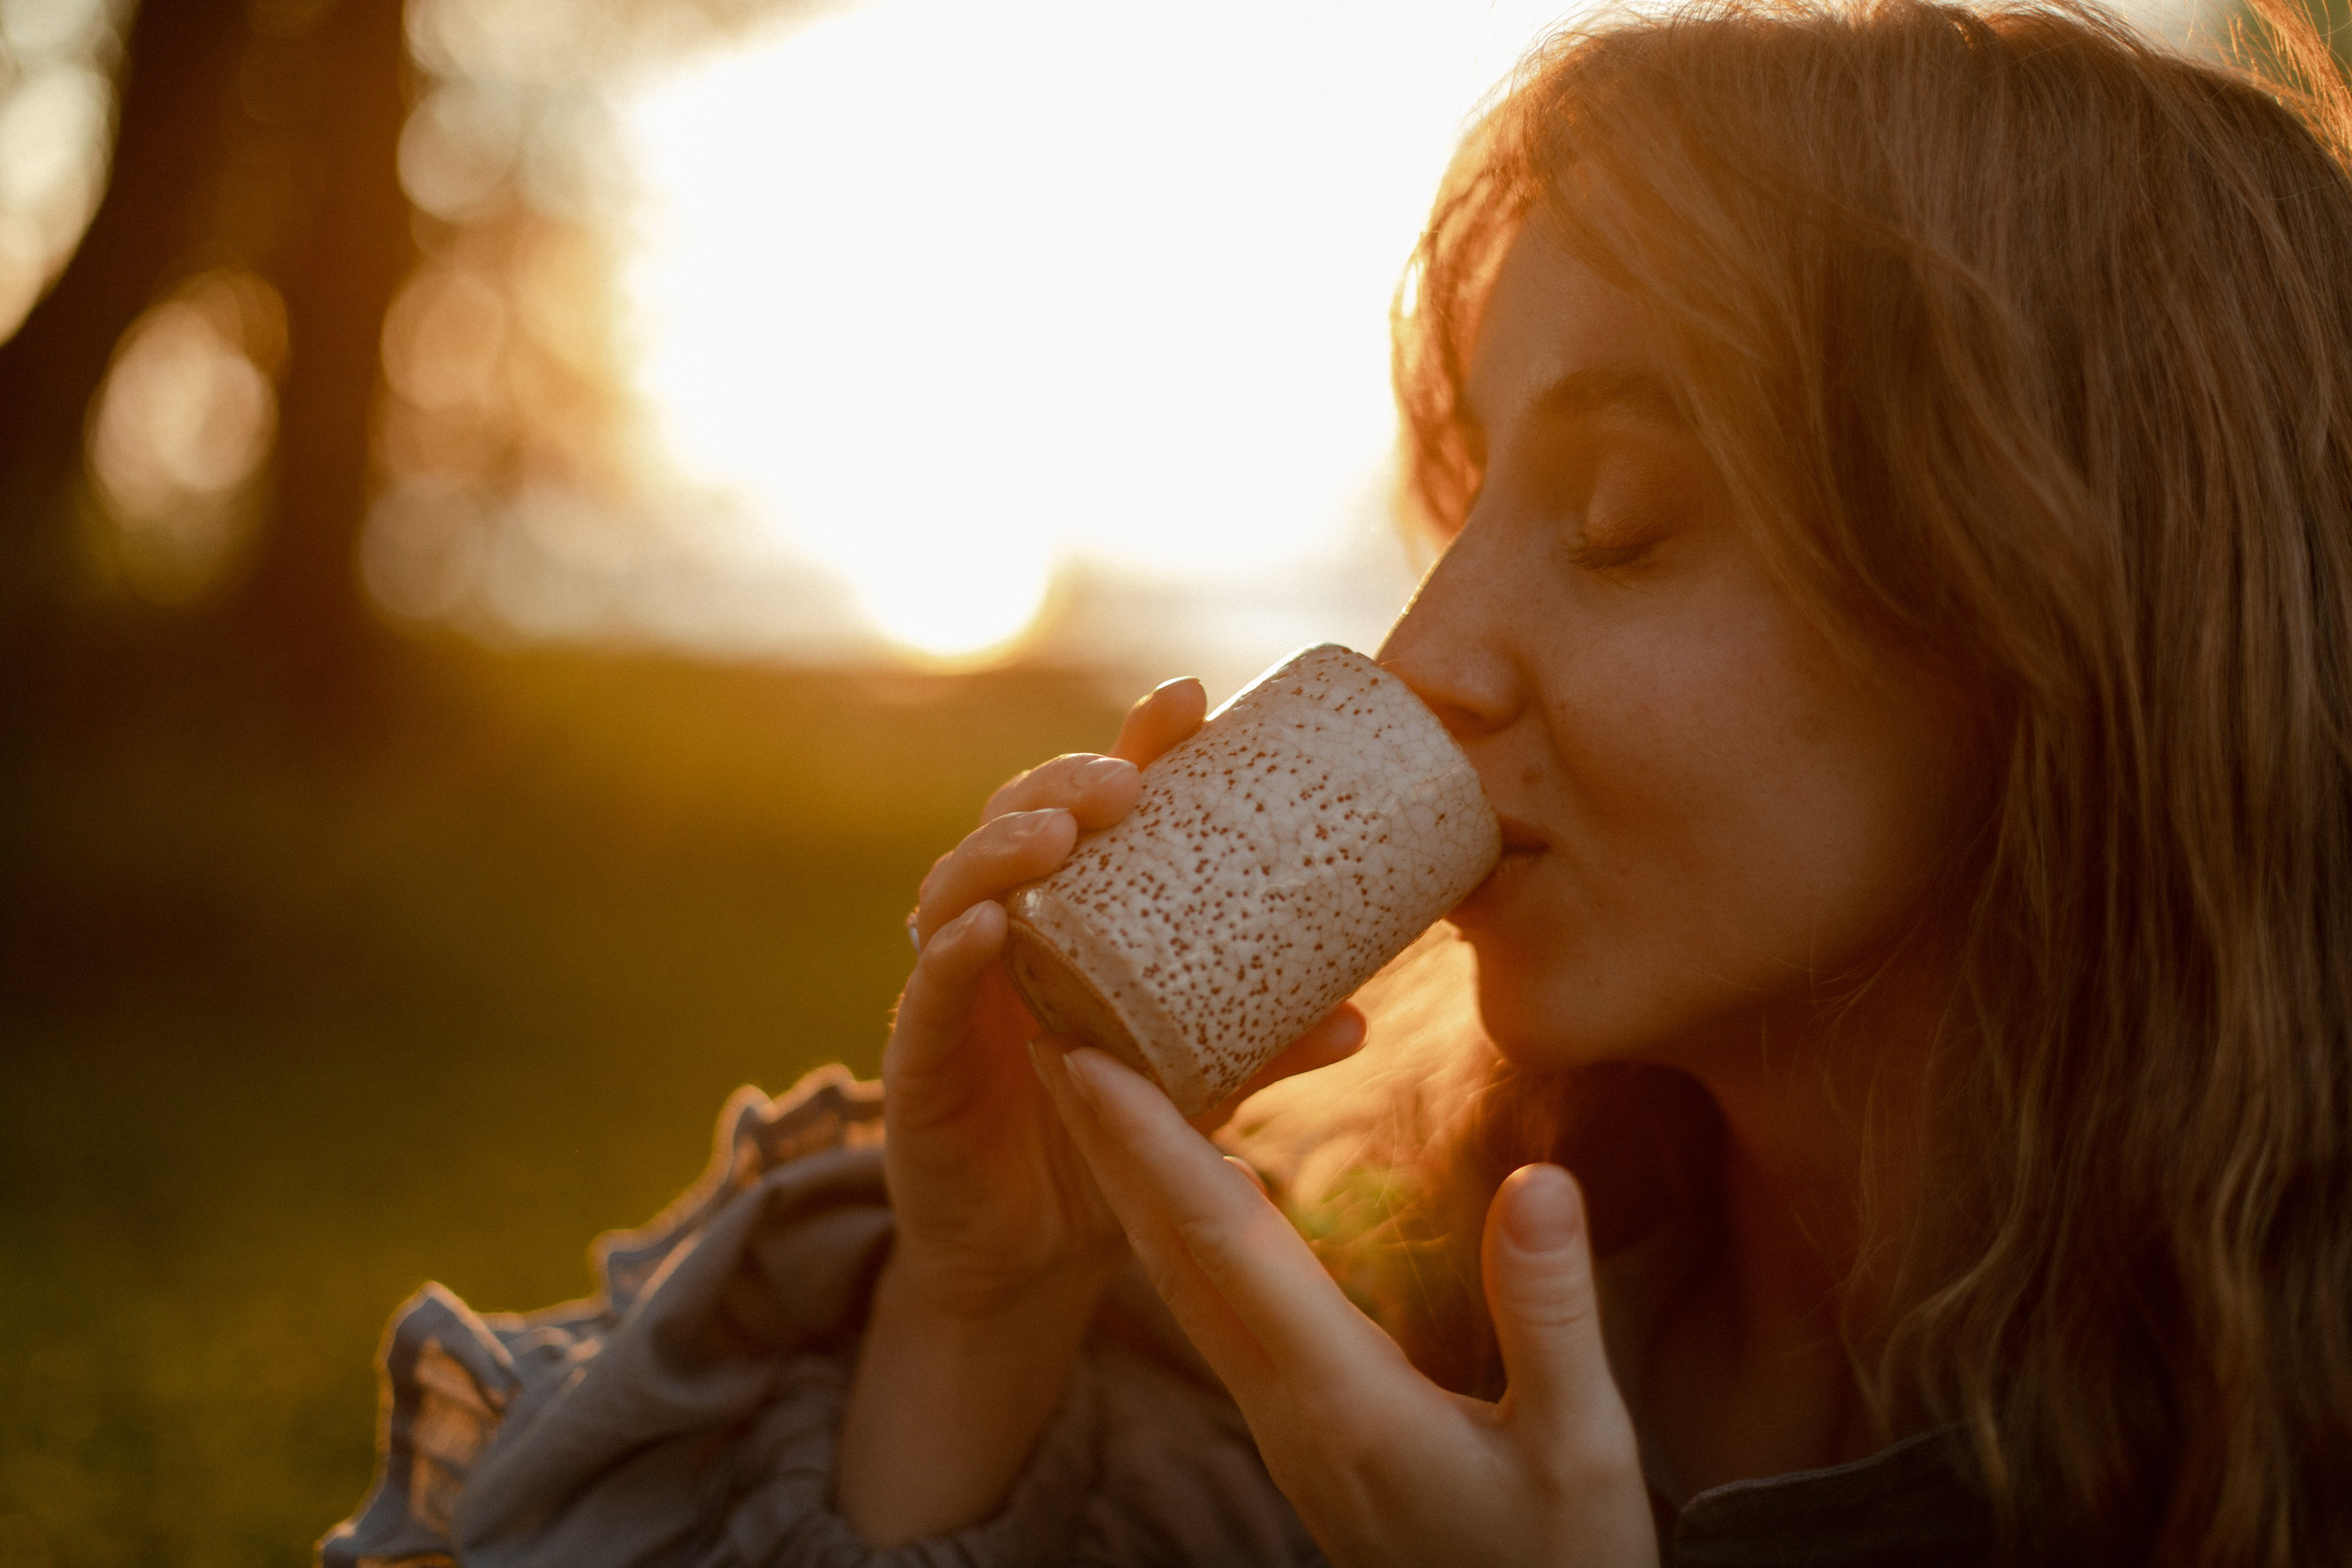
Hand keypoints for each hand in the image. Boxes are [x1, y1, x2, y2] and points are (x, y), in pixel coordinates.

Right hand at [839, 678, 1367, 1545]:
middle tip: (1125, 780)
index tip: (1193, 699)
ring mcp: (953, 989)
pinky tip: (984, 928)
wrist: (1033, 1256)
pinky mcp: (915, 1060)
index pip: (1096, 805)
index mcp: (1072, 915)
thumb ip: (1264, 1047)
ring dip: (1001, 848)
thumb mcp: (1198, 1085)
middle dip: (1065, 783)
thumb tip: (1361, 1013)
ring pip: (959, 889)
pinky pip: (923, 995)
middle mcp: (1006, 932)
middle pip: (1018, 822)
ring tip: (1056, 835)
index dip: (1136, 745)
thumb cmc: (1108, 1136)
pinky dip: (949, 953)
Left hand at [1031, 1041, 1660, 1567]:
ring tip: (1091, 1081)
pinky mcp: (1296, 1423)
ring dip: (1128, 1176)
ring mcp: (1279, 1417)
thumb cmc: (1558, 1560)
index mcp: (1341, 1397)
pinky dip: (1177, 1223)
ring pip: (1177, 1277)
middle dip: (1103, 1138)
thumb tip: (1538, 1184)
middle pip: (1167, 1250)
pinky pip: (1209, 1303)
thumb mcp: (1582, 1448)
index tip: (1087, 1057)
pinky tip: (1180, 1181)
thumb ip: (1550, 1317)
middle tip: (1047, 1028)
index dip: (1152, 1144)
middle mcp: (1284, 1402)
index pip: (1224, 1244)